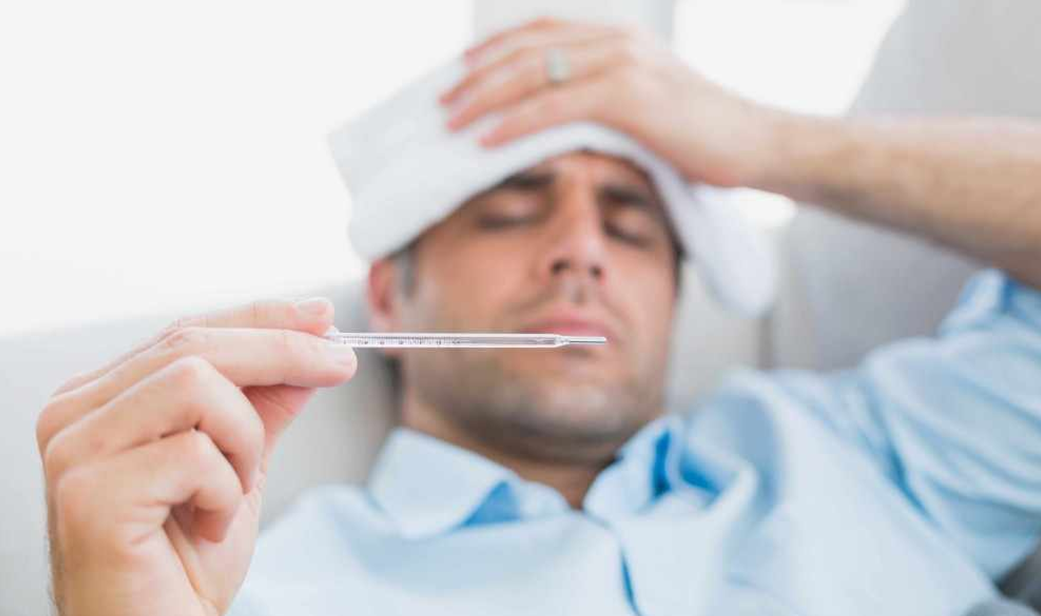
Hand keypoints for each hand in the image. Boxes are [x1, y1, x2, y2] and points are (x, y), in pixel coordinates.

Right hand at [36, 298, 356, 615]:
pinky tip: (206, 526)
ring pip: (196, 385)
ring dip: (245, 440)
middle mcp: (73, 414)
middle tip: (341, 364)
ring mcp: (74, 452)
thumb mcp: (239, 466)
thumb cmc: (183, 563)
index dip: (262, 319)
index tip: (324, 317)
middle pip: (193, 344)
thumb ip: (264, 405)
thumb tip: (312, 348)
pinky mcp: (89, 495)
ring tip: (235, 490)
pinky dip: (226, 491)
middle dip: (283, 351)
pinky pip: (194, 454)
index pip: (187, 332)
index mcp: (101, 399)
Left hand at [441, 17, 784, 187]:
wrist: (757, 143)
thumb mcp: (649, 105)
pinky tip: (485, 139)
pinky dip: (514, 122)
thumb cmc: (704, 134)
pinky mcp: (628, 95)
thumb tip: (561, 121)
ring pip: (532, 73)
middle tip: (440, 102)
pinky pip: (554, 105)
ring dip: (483, 98)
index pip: (540, 33)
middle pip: (526, 49)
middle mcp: (615, 39)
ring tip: (450, 122)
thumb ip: (606, 99)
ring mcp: (622, 62)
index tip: (458, 74)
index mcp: (617, 37)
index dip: (493, 51)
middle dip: (476, 76)